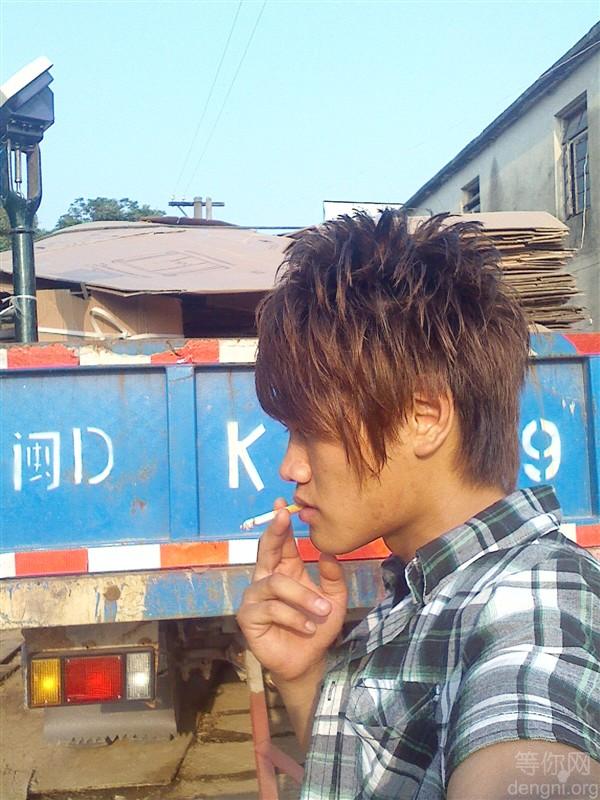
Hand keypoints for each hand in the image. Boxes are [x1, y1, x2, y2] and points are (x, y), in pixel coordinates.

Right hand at [236, 498, 347, 681]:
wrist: (309, 661)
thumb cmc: (318, 626)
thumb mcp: (334, 598)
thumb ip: (332, 575)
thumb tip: (328, 551)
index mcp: (285, 569)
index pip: (280, 542)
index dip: (280, 523)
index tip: (283, 504)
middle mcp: (266, 579)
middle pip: (265, 550)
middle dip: (273, 532)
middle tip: (282, 516)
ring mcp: (254, 597)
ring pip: (276, 584)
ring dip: (302, 597)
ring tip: (322, 610)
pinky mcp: (248, 617)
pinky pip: (270, 608)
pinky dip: (293, 616)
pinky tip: (307, 626)